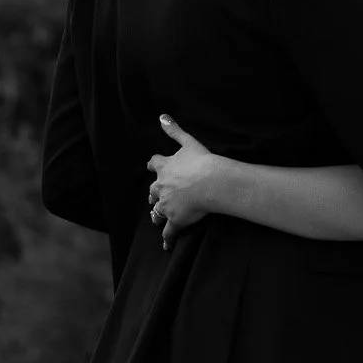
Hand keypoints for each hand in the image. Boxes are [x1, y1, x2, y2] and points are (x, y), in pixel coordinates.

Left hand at [146, 115, 223, 250]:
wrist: (211, 181)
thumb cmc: (202, 161)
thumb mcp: (188, 141)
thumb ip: (174, 130)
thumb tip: (162, 116)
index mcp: (164, 167)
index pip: (154, 164)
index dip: (154, 165)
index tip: (152, 165)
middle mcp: (161, 186)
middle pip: (152, 191)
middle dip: (153, 194)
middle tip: (154, 198)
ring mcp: (167, 204)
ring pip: (157, 212)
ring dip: (157, 215)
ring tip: (156, 219)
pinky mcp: (175, 219)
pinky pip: (168, 232)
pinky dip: (167, 239)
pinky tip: (166, 245)